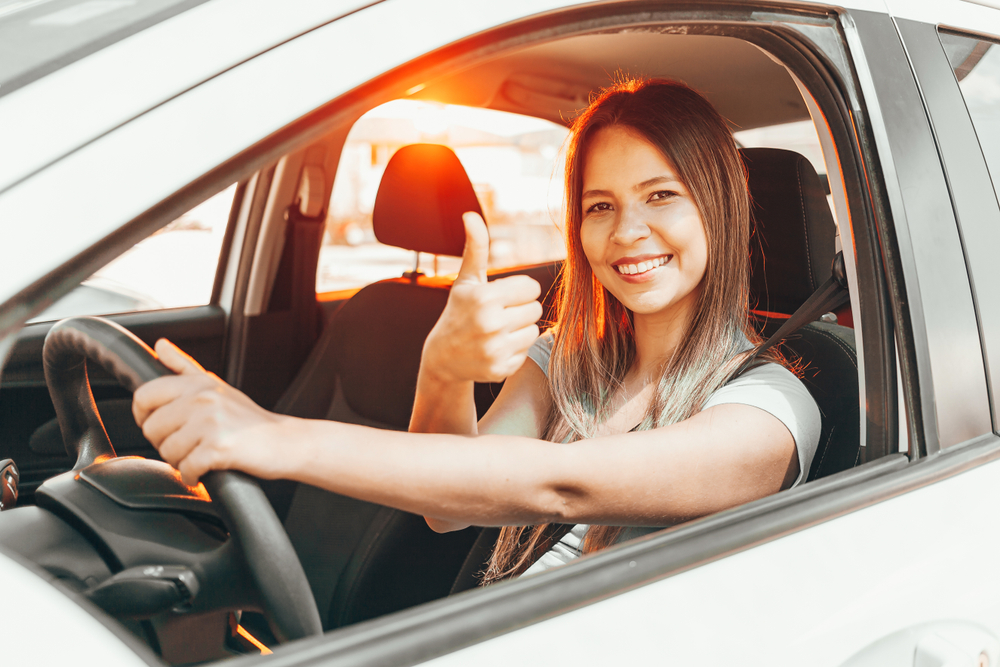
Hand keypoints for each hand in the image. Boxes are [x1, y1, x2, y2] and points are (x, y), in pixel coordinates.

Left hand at [132, 339, 293, 484]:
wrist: (286, 442)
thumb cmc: (250, 419)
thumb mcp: (217, 386)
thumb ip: (183, 366)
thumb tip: (161, 345)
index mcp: (198, 384)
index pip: (145, 395)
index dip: (144, 416)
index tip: (159, 426)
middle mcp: (203, 399)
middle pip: (152, 429)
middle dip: (166, 443)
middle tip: (188, 445)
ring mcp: (211, 423)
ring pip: (167, 451)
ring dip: (181, 462)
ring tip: (201, 455)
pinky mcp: (219, 448)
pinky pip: (186, 469)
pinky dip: (193, 476)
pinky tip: (205, 471)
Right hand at [422, 212, 542, 383]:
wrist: (443, 357)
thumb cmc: (459, 311)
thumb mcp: (467, 280)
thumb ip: (476, 248)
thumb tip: (470, 215)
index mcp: (484, 298)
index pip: (531, 287)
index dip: (518, 290)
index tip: (501, 296)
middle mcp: (490, 324)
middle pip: (536, 309)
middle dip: (520, 310)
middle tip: (500, 315)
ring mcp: (495, 349)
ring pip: (534, 331)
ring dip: (520, 330)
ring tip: (498, 331)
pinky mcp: (500, 369)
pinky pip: (526, 352)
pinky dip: (515, 350)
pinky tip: (496, 348)